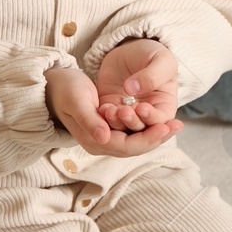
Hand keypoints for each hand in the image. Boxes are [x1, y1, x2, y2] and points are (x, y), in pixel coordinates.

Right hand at [44, 66, 180, 157]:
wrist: (53, 84)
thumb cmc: (64, 89)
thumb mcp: (76, 100)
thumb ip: (90, 120)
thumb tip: (105, 138)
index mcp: (93, 140)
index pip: (127, 146)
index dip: (148, 138)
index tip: (166, 127)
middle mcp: (101, 142)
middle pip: (136, 147)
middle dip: (158, 137)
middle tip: (178, 125)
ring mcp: (106, 136)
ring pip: (137, 140)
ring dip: (155, 132)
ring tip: (175, 123)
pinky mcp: (110, 127)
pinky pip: (133, 131)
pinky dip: (148, 126)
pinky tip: (162, 118)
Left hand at [95, 38, 179, 134]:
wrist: (129, 49)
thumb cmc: (152, 54)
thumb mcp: (161, 60)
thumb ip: (152, 75)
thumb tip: (133, 90)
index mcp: (164, 106)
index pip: (161, 120)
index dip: (152, 117)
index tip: (141, 107)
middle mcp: (147, 114)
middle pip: (141, 128)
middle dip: (132, 122)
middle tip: (124, 111)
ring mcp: (128, 112)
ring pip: (122, 126)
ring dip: (116, 121)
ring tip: (110, 110)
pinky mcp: (111, 107)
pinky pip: (107, 117)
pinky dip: (104, 116)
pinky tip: (102, 108)